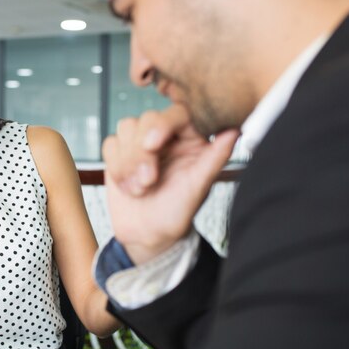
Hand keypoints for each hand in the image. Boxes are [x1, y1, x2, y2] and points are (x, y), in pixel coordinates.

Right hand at [103, 105, 237, 262]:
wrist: (149, 234)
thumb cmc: (178, 211)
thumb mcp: (199, 187)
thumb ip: (216, 156)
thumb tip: (237, 129)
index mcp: (190, 138)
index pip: (177, 113)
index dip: (162, 124)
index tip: (152, 145)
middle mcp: (167, 136)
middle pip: (146, 119)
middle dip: (141, 152)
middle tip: (148, 180)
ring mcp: (141, 142)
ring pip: (126, 128)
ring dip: (128, 161)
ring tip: (139, 188)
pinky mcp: (120, 153)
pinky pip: (110, 144)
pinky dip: (116, 166)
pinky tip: (128, 186)